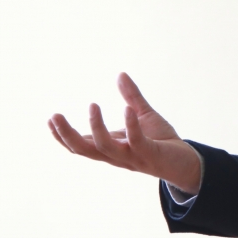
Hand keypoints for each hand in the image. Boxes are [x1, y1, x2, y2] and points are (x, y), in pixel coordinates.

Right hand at [49, 72, 202, 194]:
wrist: (188, 163)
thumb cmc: (162, 142)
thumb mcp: (144, 116)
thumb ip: (131, 97)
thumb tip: (120, 74)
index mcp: (111, 147)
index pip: (81, 145)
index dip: (63, 135)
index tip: (50, 118)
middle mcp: (117, 155)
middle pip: (84, 149)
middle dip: (67, 134)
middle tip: (54, 116)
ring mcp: (132, 156)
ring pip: (105, 147)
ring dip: (96, 127)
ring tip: (92, 105)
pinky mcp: (150, 154)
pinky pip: (136, 142)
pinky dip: (130, 126)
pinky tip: (127, 110)